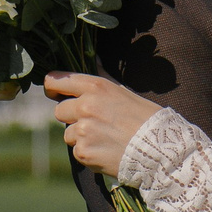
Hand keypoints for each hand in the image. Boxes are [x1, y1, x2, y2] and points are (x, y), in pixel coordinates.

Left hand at [44, 73, 160, 176]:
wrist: (160, 150)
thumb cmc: (146, 118)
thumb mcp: (125, 92)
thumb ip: (103, 78)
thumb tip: (94, 58)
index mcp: (95, 87)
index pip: (56, 80)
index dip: (52, 87)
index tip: (54, 92)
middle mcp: (85, 106)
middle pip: (59, 110)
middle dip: (71, 117)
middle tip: (94, 123)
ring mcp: (82, 130)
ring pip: (68, 134)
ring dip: (81, 137)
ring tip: (105, 139)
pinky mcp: (83, 152)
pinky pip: (77, 151)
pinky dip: (89, 153)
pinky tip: (107, 151)